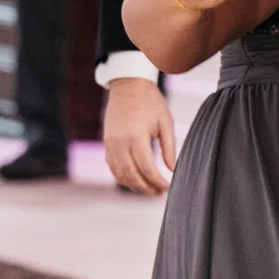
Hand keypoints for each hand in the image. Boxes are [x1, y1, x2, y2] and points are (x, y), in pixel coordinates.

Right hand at [102, 76, 176, 194]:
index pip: (147, 168)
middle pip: (132, 175)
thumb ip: (169, 148)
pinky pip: (113, 167)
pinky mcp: (106, 144)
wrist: (128, 85)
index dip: (157, 182)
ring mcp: (110, 144)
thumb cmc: (150, 102)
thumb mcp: (165, 122)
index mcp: (136, 137)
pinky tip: (135, 181)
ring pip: (120, 174)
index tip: (167, 188)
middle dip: (147, 187)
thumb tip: (172, 170)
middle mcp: (120, 143)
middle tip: (160, 193)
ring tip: (150, 190)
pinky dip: (123, 177)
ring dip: (135, 185)